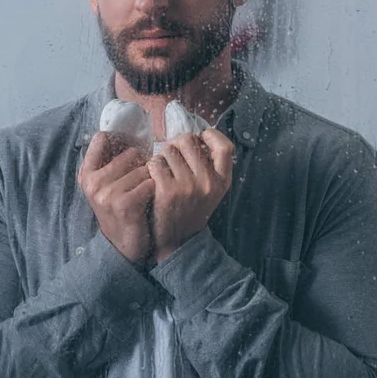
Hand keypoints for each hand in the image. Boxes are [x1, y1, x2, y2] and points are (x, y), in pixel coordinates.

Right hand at [78, 131, 154, 264]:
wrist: (124, 247)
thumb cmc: (121, 210)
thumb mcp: (106, 187)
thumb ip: (109, 162)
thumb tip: (123, 132)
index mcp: (86, 174)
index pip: (101, 138)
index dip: (121, 141)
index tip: (132, 151)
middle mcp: (93, 183)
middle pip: (131, 154)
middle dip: (142, 164)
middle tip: (143, 182)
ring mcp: (107, 194)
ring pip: (143, 169)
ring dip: (151, 179)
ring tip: (146, 194)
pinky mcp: (125, 204)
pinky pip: (150, 183)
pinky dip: (155, 191)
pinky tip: (151, 201)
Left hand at [146, 130, 233, 263]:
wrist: (177, 241)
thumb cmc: (191, 210)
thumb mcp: (210, 191)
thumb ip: (209, 166)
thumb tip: (196, 136)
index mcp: (222, 181)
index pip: (225, 147)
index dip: (211, 136)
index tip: (201, 138)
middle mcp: (208, 182)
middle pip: (189, 141)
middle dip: (176, 144)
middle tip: (171, 156)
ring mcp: (188, 186)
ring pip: (169, 150)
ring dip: (162, 157)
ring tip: (162, 170)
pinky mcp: (168, 191)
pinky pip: (155, 163)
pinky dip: (151, 167)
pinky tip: (153, 178)